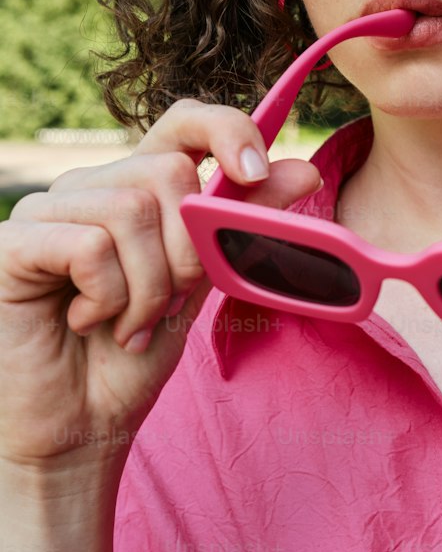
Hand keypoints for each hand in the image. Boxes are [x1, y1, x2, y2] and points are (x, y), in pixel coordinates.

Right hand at [0, 99, 320, 477]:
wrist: (82, 428)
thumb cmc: (133, 358)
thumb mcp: (203, 286)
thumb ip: (242, 225)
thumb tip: (302, 168)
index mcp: (136, 188)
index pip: (182, 122)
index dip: (224, 130)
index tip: (255, 172)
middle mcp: (88, 187)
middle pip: (168, 174)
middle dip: (188, 253)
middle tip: (169, 306)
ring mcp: (45, 211)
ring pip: (131, 211)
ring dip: (148, 288)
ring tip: (128, 326)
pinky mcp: (12, 245)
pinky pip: (88, 246)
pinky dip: (106, 296)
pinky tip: (87, 322)